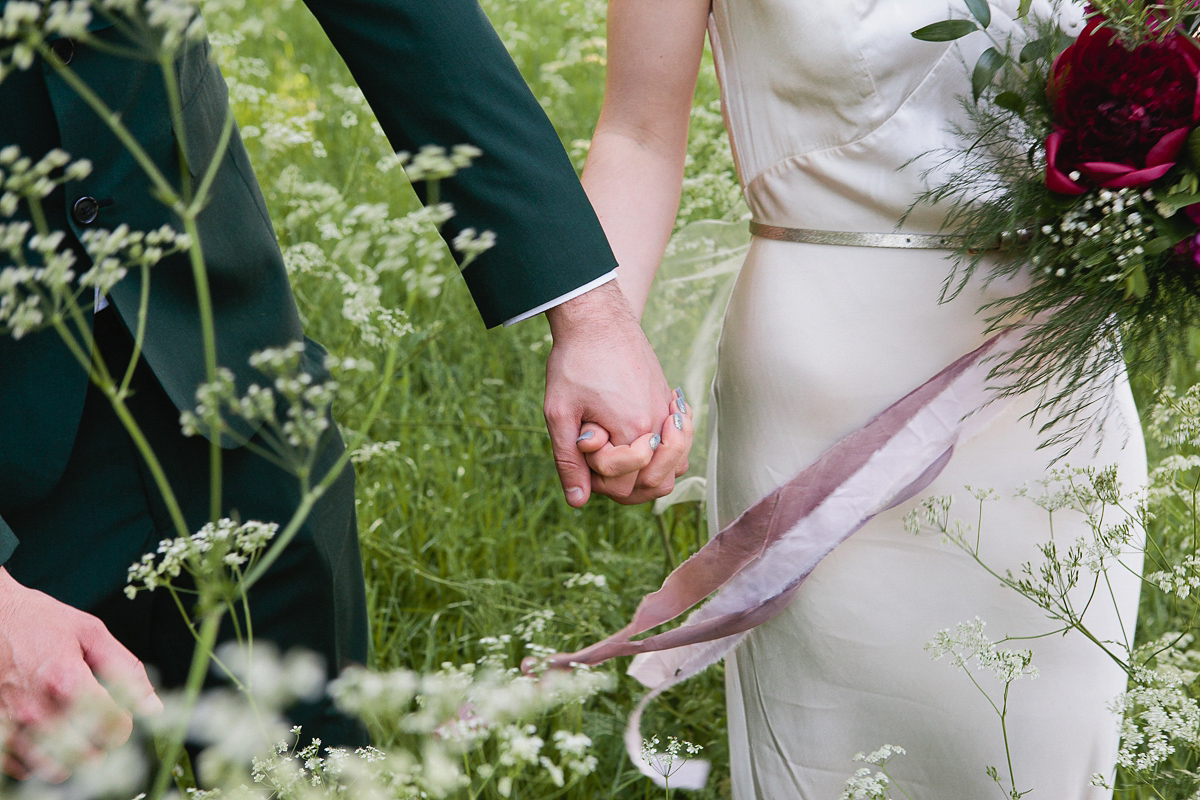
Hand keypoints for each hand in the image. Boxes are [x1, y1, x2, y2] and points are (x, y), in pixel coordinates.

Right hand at [0, 568, 160, 780]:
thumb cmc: (40, 621)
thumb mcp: (90, 632)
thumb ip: (125, 669)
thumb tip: (153, 707)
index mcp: (66, 678)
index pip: (111, 727)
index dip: (124, 726)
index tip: (121, 716)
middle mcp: (36, 706)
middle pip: (86, 755)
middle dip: (102, 745)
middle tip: (100, 727)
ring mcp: (10, 723)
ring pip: (54, 770)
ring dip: (72, 758)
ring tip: (75, 735)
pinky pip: (21, 770)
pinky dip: (39, 762)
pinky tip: (47, 738)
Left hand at [544, 280, 687, 505]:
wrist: (596, 318)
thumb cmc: (574, 362)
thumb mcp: (560, 413)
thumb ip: (569, 461)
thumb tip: (578, 501)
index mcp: (634, 428)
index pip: (626, 486)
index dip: (599, 478)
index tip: (584, 445)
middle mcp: (660, 424)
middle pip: (656, 484)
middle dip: (623, 482)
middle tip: (597, 455)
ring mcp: (669, 413)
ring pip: (674, 468)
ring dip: (647, 472)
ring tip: (618, 455)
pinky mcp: (670, 402)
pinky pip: (678, 445)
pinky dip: (662, 454)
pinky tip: (637, 441)